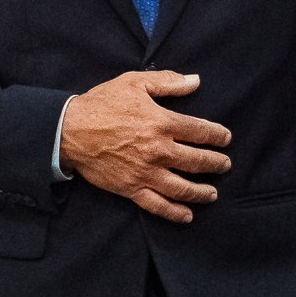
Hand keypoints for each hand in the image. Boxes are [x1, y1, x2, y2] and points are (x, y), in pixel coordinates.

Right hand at [58, 71, 230, 222]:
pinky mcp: (131, 189)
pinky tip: (187, 215)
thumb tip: (195, 81)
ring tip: (213, 193)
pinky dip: (175, 212)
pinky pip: (157, 205)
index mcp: (161, 122)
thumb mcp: (134, 83)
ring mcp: (145, 172)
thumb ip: (167, 82)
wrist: (69, 130)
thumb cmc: (101, 104)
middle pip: (197, 161)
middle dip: (216, 164)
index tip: (226, 139)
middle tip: (225, 165)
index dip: (217, 136)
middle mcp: (158, 150)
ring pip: (182, 187)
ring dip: (202, 191)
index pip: (200, 132)